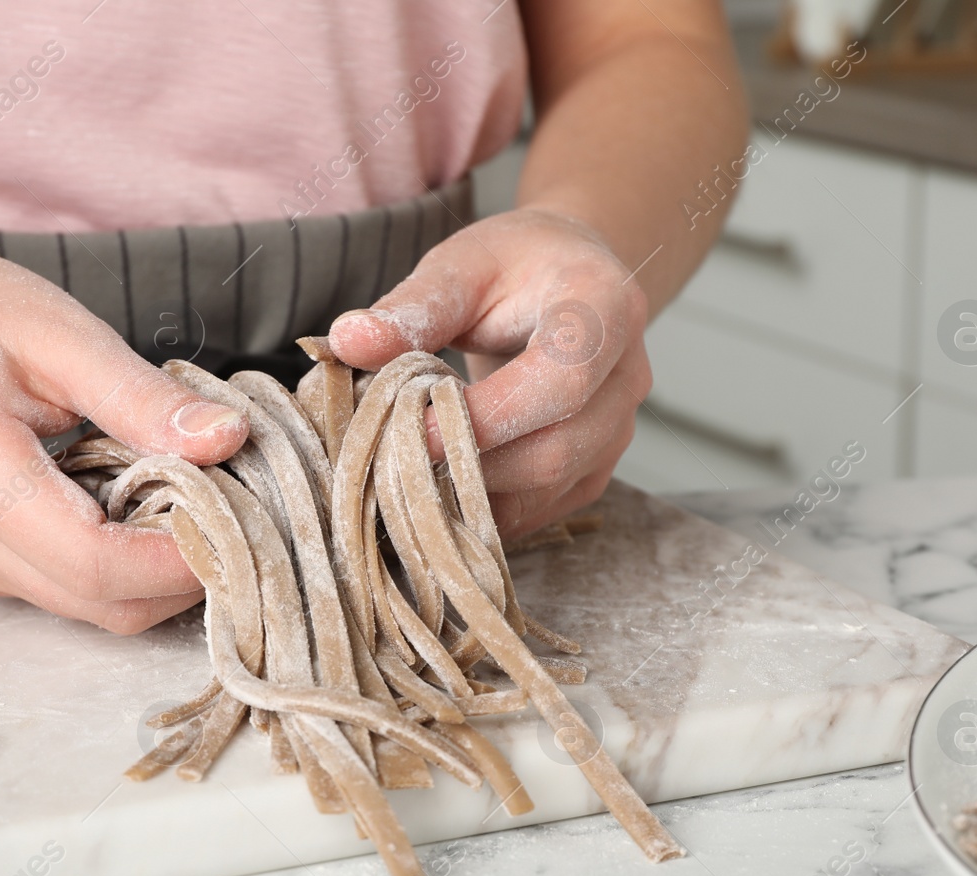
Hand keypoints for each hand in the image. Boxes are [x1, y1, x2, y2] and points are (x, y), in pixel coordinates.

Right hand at [0, 222, 248, 632]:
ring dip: (156, 577)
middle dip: (182, 575)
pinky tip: (144, 511)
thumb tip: (227, 440)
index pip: (94, 562)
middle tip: (239, 513)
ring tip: (198, 506)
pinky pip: (66, 591)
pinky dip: (122, 569)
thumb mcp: (56, 329)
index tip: (243, 518)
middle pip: (98, 603)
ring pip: (89, 610)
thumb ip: (140, 394)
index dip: (181, 559)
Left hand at [326, 208, 650, 537]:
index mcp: (604, 308)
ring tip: (406, 476)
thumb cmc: (514, 265)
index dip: (487, 417)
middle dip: (469, 464)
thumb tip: (349, 341)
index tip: (410, 431)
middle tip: (392, 463)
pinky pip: (543, 507)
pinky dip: (486, 509)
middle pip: (555, 449)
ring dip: (472, 493)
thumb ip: (412, 306)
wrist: (569, 276)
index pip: (560, 380)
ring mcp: (618, 429)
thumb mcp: (461, 265)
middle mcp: (627, 376)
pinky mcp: (595, 467)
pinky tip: (437, 490)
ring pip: (548, 487)